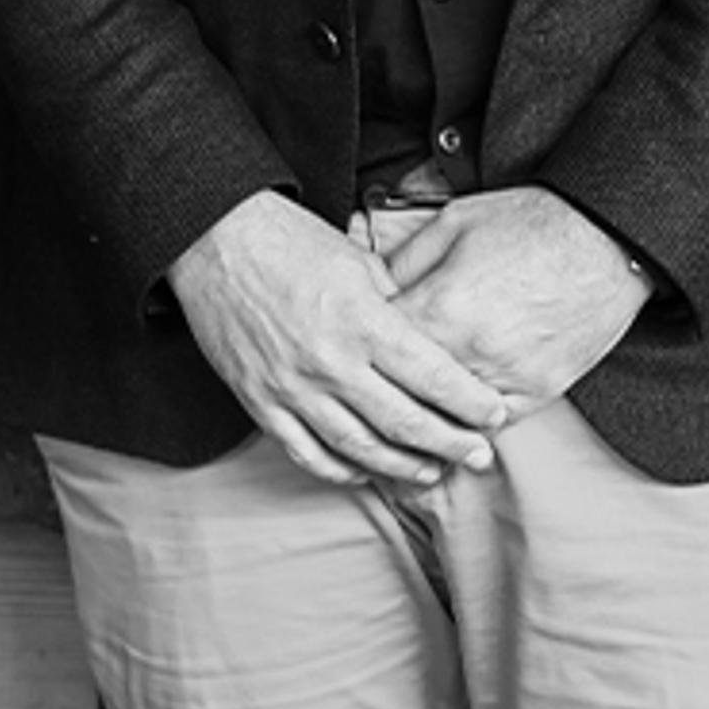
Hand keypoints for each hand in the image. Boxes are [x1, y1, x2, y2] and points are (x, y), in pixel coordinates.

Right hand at [166, 194, 516, 490]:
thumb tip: (427, 342)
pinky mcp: (260, 402)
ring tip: (433, 470)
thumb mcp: (358, 261)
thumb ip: (396, 306)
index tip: (494, 416)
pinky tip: (367, 469)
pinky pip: (307, 453)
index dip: (470, 403)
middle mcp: (330, 362)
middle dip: (452, 444)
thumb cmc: (289, 240)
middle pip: (406, 423)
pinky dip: (341, 469)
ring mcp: (292, 388)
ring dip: (404, 466)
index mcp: (363, 321)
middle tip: (480, 456)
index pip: (433, 377)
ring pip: (361, 448)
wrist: (213, 238)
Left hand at [362, 188, 651, 413]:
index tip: (345, 361)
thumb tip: (370, 290)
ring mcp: (505, 376)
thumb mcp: (452, 224)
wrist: (605, 238)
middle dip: (380, 401)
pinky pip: (489, 426)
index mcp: (440, 306)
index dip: (357, 354)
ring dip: (419, 426)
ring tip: (394, 431)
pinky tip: (447, 427)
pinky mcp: (537, 391)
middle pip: (404, 395)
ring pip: (444, 422)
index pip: (376, 349)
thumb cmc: (532, 223)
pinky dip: (465, 427)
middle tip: (356, 409)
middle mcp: (469, 351)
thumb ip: (403, 263)